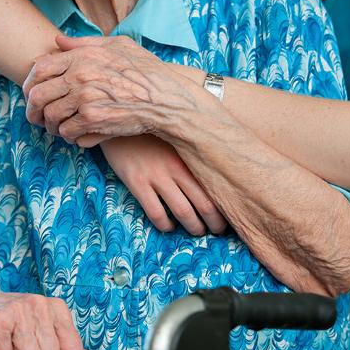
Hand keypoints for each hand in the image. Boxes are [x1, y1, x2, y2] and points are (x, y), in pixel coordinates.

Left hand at [23, 34, 195, 142]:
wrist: (166, 99)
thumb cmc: (146, 71)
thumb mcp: (119, 45)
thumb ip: (85, 43)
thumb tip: (58, 41)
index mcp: (83, 56)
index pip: (39, 67)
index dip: (30, 82)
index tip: (32, 93)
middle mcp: (80, 75)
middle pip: (37, 94)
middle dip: (33, 108)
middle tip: (37, 116)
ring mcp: (85, 98)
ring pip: (49, 116)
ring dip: (51, 125)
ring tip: (58, 127)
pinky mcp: (93, 119)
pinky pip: (66, 131)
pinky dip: (69, 135)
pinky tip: (77, 134)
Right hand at [102, 136, 227, 235]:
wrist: (119, 118)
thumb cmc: (151, 128)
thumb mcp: (177, 135)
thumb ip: (194, 150)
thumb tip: (218, 165)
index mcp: (190, 155)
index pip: (216, 188)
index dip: (225, 207)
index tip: (229, 216)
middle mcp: (177, 167)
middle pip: (204, 204)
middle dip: (214, 224)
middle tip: (216, 231)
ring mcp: (156, 175)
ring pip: (183, 212)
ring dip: (193, 227)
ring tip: (196, 231)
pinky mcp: (136, 182)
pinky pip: (155, 213)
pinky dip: (165, 225)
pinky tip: (168, 226)